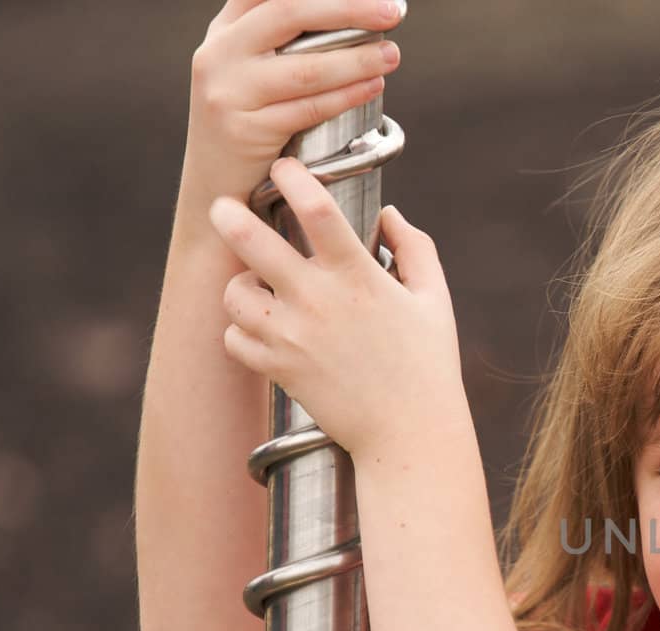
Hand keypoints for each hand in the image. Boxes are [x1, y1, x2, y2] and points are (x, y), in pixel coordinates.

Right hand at [187, 0, 404, 202]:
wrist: (215, 188)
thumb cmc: (247, 124)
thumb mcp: (247, 71)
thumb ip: (277, 40)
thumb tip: (349, 17)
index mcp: (224, 32)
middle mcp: (219, 54)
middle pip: (289, 13)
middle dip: (348, 9)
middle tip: (392, 11)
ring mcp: (229, 92)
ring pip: (305, 68)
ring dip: (358, 59)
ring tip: (391, 55)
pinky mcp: (245, 130)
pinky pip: (308, 109)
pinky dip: (346, 96)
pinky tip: (374, 86)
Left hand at [209, 156, 465, 460]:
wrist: (409, 433)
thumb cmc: (428, 364)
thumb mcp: (434, 299)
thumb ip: (415, 247)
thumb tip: (388, 213)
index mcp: (359, 277)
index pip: (315, 209)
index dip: (293, 177)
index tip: (284, 168)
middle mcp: (318, 302)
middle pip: (250, 240)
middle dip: (229, 214)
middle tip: (225, 207)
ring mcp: (293, 337)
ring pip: (233, 293)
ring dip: (239, 284)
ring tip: (254, 284)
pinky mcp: (278, 370)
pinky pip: (234, 338)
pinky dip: (241, 331)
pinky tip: (262, 329)